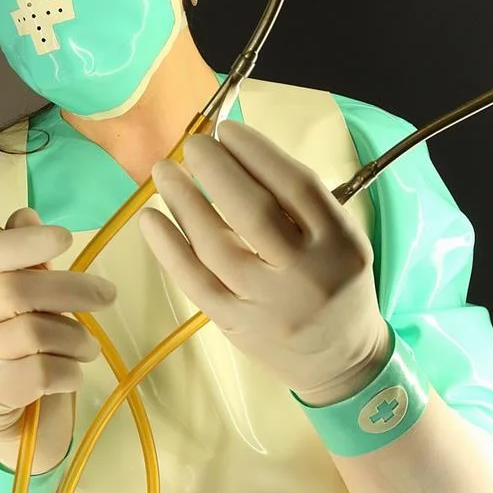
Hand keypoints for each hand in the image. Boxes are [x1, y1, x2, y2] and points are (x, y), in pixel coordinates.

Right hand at [0, 208, 115, 471]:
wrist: (8, 432)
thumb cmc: (15, 356)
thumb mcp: (16, 307)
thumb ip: (21, 263)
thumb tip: (29, 215)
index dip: (22, 243)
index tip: (64, 236)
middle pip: (15, 292)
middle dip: (72, 289)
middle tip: (108, 295)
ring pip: (34, 333)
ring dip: (75, 337)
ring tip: (86, 347)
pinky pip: (42, 373)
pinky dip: (69, 370)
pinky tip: (71, 373)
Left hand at [139, 121, 389, 405]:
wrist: (340, 362)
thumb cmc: (336, 284)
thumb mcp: (341, 239)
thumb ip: (300, 205)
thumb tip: (237, 154)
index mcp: (340, 244)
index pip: (296, 187)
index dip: (257, 152)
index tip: (228, 130)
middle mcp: (305, 275)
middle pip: (253, 213)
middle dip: (216, 170)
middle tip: (194, 145)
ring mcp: (267, 305)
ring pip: (216, 246)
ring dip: (183, 202)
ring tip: (164, 171)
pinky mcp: (235, 325)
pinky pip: (194, 281)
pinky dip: (168, 247)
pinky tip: (151, 218)